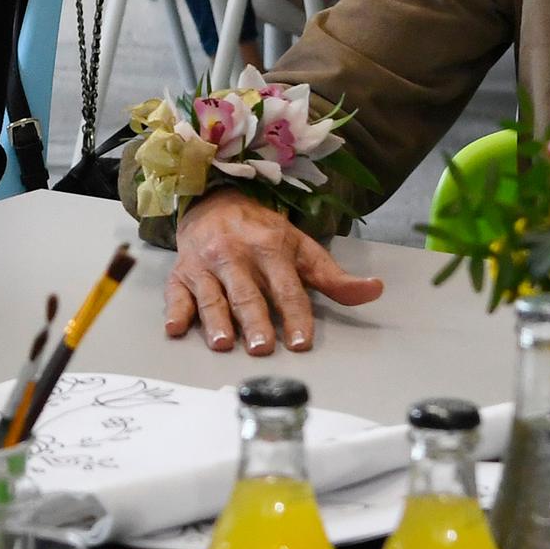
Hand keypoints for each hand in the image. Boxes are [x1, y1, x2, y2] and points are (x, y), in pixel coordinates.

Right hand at [163, 190, 384, 354]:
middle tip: (263, 347)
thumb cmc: (261, 232)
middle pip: (247, 294)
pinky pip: (176, 293)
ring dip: (216, 320)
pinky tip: (175, 329)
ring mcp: (205, 265)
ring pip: (212, 296)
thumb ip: (333, 277)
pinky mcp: (181, 273)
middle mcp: (236, 255)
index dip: (296, 315)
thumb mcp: (301, 247)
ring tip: (224, 344)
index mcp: (270, 249)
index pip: (286, 287)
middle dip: (255, 321)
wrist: (213, 201)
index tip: (302, 342)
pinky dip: (175, 311)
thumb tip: (374, 290)